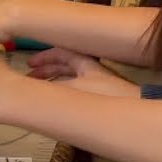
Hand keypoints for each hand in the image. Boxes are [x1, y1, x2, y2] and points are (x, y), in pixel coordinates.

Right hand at [26, 48, 140, 97]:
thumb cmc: (103, 95)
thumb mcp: (72, 88)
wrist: (133, 109)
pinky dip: (63, 93)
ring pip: (69, 79)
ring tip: (39, 90)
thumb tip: (31, 87)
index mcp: (84, 62)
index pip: (61, 52)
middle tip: (29, 76)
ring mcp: (96, 84)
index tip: (28, 63)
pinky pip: (75, 91)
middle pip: (64, 65)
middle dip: (46, 70)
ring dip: (54, 82)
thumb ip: (52, 88)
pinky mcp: (100, 98)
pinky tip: (56, 102)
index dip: (44, 56)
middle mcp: (90, 70)